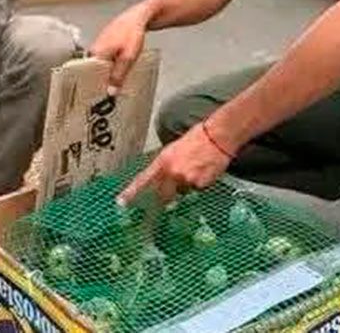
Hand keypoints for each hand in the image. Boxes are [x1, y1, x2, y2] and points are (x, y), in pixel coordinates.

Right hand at [89, 3, 150, 94]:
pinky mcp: (105, 44)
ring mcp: (99, 45)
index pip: (86, 75)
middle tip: (107, 94)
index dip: (92, 87)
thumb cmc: (132, 33)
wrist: (138, 17)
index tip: (97, 97)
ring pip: (99, 65)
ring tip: (113, 84)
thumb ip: (118, 75)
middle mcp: (94, 49)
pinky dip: (109, 66)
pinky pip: (104, 59)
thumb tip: (111, 91)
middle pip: (92, 71)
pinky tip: (117, 70)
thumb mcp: (128, 58)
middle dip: (100, 82)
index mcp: (96, 53)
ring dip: (105, 74)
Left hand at [117, 121, 232, 206]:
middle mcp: (172, 172)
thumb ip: (166, 164)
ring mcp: (186, 179)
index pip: (143, 179)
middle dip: (166, 196)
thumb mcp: (174, 148)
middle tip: (175, 187)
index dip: (131, 192)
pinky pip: (198, 189)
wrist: (218, 135)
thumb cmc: (198, 137)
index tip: (121, 202)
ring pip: (184, 191)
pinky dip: (201, 182)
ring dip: (187, 185)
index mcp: (163, 160)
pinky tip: (206, 170)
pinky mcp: (201, 184)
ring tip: (196, 167)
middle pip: (163, 195)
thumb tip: (163, 176)